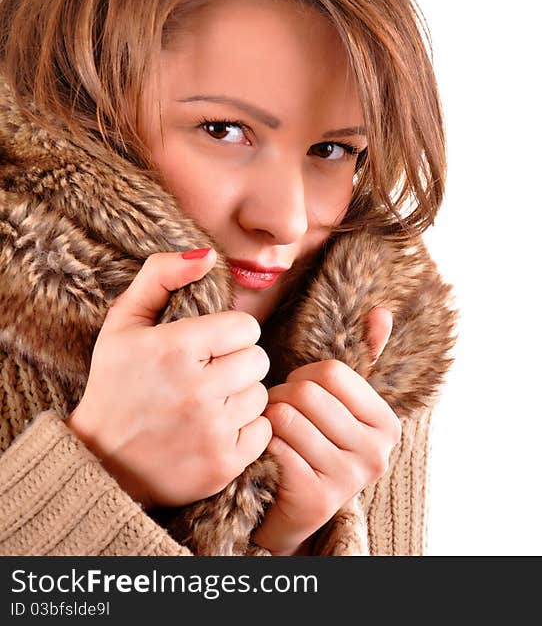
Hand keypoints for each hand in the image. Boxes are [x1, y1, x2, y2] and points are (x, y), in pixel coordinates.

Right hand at [65, 248, 271, 508]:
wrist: (100, 463)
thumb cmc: (116, 385)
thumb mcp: (123, 324)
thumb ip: (161, 276)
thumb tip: (208, 254)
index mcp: (175, 349)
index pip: (246, 326)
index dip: (229, 334)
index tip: (208, 346)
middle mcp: (197, 390)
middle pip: (258, 359)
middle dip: (237, 364)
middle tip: (207, 376)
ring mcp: (212, 431)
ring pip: (261, 395)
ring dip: (240, 397)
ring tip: (207, 404)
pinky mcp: (224, 464)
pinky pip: (263, 431)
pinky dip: (244, 431)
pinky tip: (214, 430)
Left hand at [252, 307, 400, 555]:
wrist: (293, 511)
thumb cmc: (317, 445)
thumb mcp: (343, 405)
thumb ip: (365, 359)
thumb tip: (382, 312)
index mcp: (387, 425)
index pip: (333, 373)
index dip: (304, 376)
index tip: (300, 393)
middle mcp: (376, 454)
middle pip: (308, 394)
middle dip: (282, 398)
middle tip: (279, 413)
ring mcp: (348, 479)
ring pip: (287, 419)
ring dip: (268, 421)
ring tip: (272, 432)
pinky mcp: (316, 499)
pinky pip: (273, 448)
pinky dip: (261, 447)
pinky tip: (266, 455)